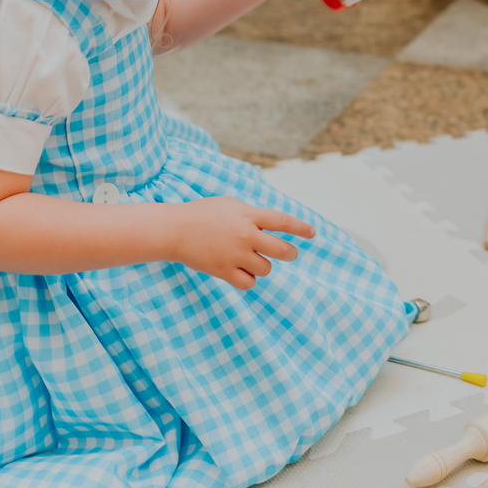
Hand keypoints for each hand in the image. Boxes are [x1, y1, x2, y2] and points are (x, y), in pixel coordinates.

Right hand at [170, 197, 315, 289]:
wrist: (174, 230)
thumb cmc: (204, 214)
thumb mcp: (232, 205)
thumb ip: (254, 215)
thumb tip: (275, 226)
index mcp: (248, 215)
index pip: (283, 221)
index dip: (301, 228)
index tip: (313, 234)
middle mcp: (245, 235)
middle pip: (282, 250)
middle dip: (290, 253)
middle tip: (288, 253)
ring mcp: (234, 254)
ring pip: (266, 268)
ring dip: (263, 265)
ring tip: (250, 258)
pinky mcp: (223, 271)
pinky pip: (249, 283)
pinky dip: (248, 279)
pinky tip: (241, 271)